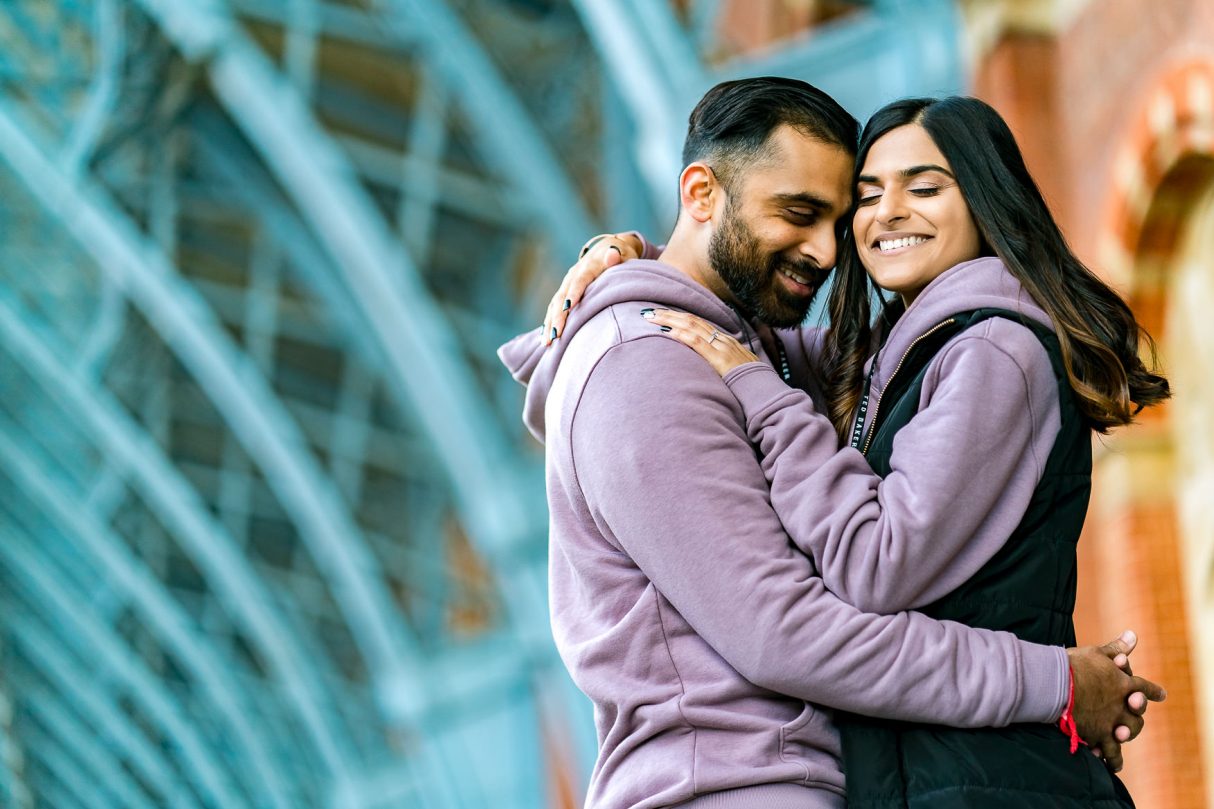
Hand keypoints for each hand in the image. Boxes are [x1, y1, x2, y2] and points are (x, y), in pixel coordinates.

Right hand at [543, 232, 642, 344]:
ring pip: (554, 304)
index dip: (573, 294)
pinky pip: (553, 308)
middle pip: (562, 296)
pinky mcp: (564, 292)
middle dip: (558, 316)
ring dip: (550, 323)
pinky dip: (549, 322)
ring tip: (547, 342)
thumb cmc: (620, 255)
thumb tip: (613, 254)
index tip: (568, 308)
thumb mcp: (622, 253)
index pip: (579, 281)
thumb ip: (617, 256)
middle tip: (555, 335)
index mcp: (588, 267)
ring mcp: (567, 284)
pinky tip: (545, 338)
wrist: (607, 248)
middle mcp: (573, 275)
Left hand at [643, 309, 757, 375]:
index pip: (700, 323)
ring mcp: (722, 347)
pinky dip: (681, 335)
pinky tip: (668, 331)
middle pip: (693, 320)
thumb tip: (711, 366)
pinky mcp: (719, 358)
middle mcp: (723, 340)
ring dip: (670, 320)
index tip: (664, 315)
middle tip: (650, 311)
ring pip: (692, 326)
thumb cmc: (751, 384)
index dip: (681, 317)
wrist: (765, 390)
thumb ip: (723, 364)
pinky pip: (698, 342)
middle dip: (670, 314)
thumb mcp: (737, 369)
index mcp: (726, 341)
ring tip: (652, 317)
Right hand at [1068, 629, 1165, 771]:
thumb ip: (1116, 647)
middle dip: (1137, 713)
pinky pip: (1109, 751)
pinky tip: (1110, 764)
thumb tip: (1133, 634)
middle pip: (1138, 714)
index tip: (1160, 694)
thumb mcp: (1096, 653)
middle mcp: (1122, 705)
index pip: (1144, 687)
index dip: (1151, 691)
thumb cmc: (1073, 665)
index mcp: (1124, 683)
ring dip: (1126, 735)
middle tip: (1135, 711)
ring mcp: (1111, 721)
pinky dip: (1110, 758)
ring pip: (1126, 733)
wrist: (1054, 684)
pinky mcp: (1098, 735)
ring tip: (1123, 737)